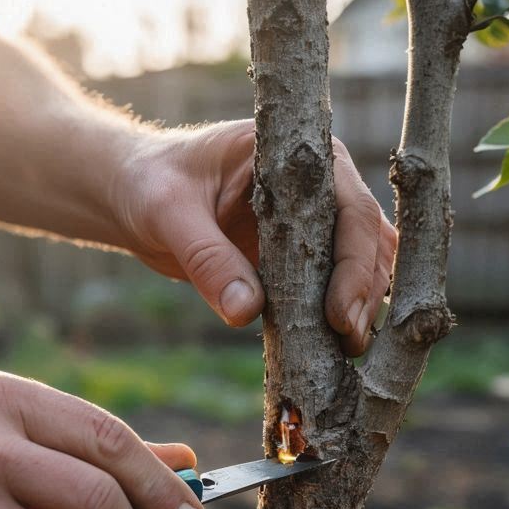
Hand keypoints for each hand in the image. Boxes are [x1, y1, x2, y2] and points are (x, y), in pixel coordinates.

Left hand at [116, 120, 396, 355]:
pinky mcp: (305, 254)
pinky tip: (336, 348)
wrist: (139, 195)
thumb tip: (245, 312)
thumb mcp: (170, 214)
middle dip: (366, 293)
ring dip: (365, 306)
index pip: (350, 208)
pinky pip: (338, 284)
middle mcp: (321, 184)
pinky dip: (344, 312)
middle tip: (349, 344)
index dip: (355, 263)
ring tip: (347, 352)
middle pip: (369, 240)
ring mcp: (317, 220)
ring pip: (366, 263)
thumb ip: (207, 258)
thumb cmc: (152, 186)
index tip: (340, 315)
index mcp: (298, 156)